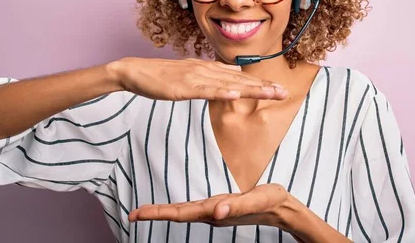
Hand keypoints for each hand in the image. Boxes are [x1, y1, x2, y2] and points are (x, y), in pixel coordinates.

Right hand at [110, 57, 287, 100]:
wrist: (135, 71)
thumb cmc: (161, 76)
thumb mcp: (191, 74)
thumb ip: (213, 75)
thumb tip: (235, 75)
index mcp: (208, 69)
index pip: (240, 78)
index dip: (260, 84)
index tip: (279, 89)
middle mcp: (206, 70)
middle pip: (239, 80)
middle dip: (263, 87)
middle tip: (285, 92)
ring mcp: (195, 77)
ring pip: (228, 84)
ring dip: (250, 89)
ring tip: (270, 93)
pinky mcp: (183, 86)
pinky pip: (205, 90)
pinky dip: (221, 91)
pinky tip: (235, 94)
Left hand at [128, 183, 289, 228]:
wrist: (282, 209)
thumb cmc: (271, 202)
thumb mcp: (256, 200)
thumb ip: (237, 205)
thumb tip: (216, 211)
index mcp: (217, 211)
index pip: (182, 213)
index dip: (159, 213)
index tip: (138, 214)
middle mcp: (212, 213)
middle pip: (179, 214)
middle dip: (155, 214)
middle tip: (132, 214)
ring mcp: (216, 212)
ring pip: (185, 212)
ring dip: (165, 212)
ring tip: (146, 211)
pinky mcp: (221, 208)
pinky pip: (194, 209)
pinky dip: (179, 208)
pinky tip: (174, 209)